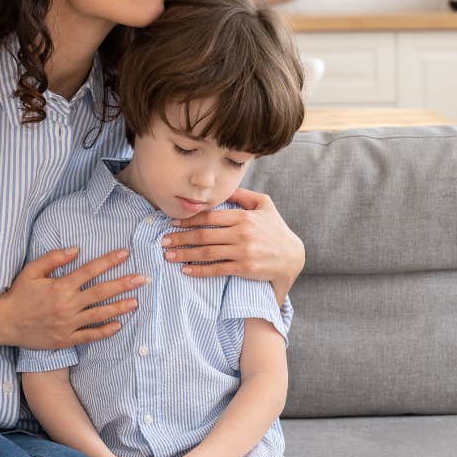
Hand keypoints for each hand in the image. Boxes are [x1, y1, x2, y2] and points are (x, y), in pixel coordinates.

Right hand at [0, 247, 146, 349]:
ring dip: (119, 307)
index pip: (89, 270)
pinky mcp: (66, 339)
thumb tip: (75, 249)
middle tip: (142, 279)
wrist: (6, 323)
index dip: (108, 261)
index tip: (124, 254)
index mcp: (60, 286)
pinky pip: (89, 336)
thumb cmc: (19, 295)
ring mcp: (68, 324)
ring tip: (135, 301)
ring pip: (99, 314)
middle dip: (123, 284)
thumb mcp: (32, 271)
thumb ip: (53, 258)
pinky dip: (104, 331)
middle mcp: (67, 305)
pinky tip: (118, 325)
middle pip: (100, 292)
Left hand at [161, 187, 303, 284]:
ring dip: (185, 254)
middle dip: (180, 237)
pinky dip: (200, 270)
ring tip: (168, 255)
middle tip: (163, 241)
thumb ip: (243, 195)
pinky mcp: (245, 268)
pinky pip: (217, 269)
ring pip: (207, 252)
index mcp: (243, 216)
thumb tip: (223, 186)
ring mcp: (243, 252)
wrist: (293, 256)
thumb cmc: (276, 229)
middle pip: (204, 235)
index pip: (209, 217)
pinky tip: (187, 270)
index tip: (172, 222)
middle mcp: (242, 233)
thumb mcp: (264, 205)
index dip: (188, 219)